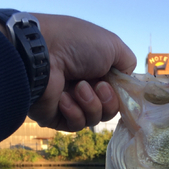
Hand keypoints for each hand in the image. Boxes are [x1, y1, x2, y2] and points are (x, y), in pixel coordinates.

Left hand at [28, 14, 136, 130]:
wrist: (40, 54)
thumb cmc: (76, 44)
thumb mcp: (112, 45)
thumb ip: (127, 62)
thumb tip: (127, 80)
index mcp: (95, 71)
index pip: (117, 93)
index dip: (120, 94)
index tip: (119, 87)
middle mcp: (83, 87)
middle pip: (109, 110)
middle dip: (108, 100)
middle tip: (98, 86)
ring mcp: (69, 103)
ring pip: (94, 119)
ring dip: (91, 104)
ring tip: (78, 88)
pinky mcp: (56, 117)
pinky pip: (76, 124)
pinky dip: (73, 111)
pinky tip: (63, 98)